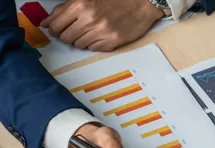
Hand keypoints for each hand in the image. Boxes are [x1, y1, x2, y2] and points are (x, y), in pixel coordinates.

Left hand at [40, 0, 163, 51]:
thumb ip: (65, 8)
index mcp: (80, 4)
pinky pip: (93, 48)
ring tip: (89, 32)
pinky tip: (99, 35)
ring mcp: (101, 32)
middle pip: (66, 37)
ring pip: (79, 44)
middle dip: (66, 36)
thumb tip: (46, 22)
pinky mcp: (112, 42)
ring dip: (80, 40)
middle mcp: (89, 19)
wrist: (141, 3)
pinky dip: (93, 44)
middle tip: (72, 32)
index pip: (56, 24)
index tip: (55, 30)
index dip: (53, 29)